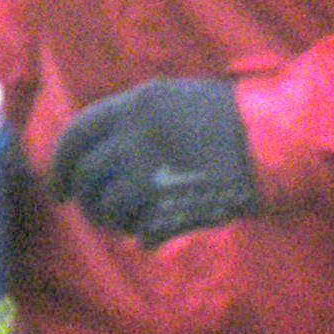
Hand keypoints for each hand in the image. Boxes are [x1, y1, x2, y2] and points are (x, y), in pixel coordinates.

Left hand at [49, 78, 257, 246]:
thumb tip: (104, 148)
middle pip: (86, 175)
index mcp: (137, 105)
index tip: (58, 184)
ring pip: (107, 206)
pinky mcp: (172, 206)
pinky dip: (142, 235)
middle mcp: (136, 138)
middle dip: (82, 197)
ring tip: (125, 222)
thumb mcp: (178, 99)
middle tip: (89, 209)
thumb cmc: (234, 117)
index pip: (78, 133)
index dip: (60, 162)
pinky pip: (140, 230)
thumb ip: (138, 119)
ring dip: (110, 220)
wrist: (276, 140)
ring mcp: (153, 174)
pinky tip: (155, 231)